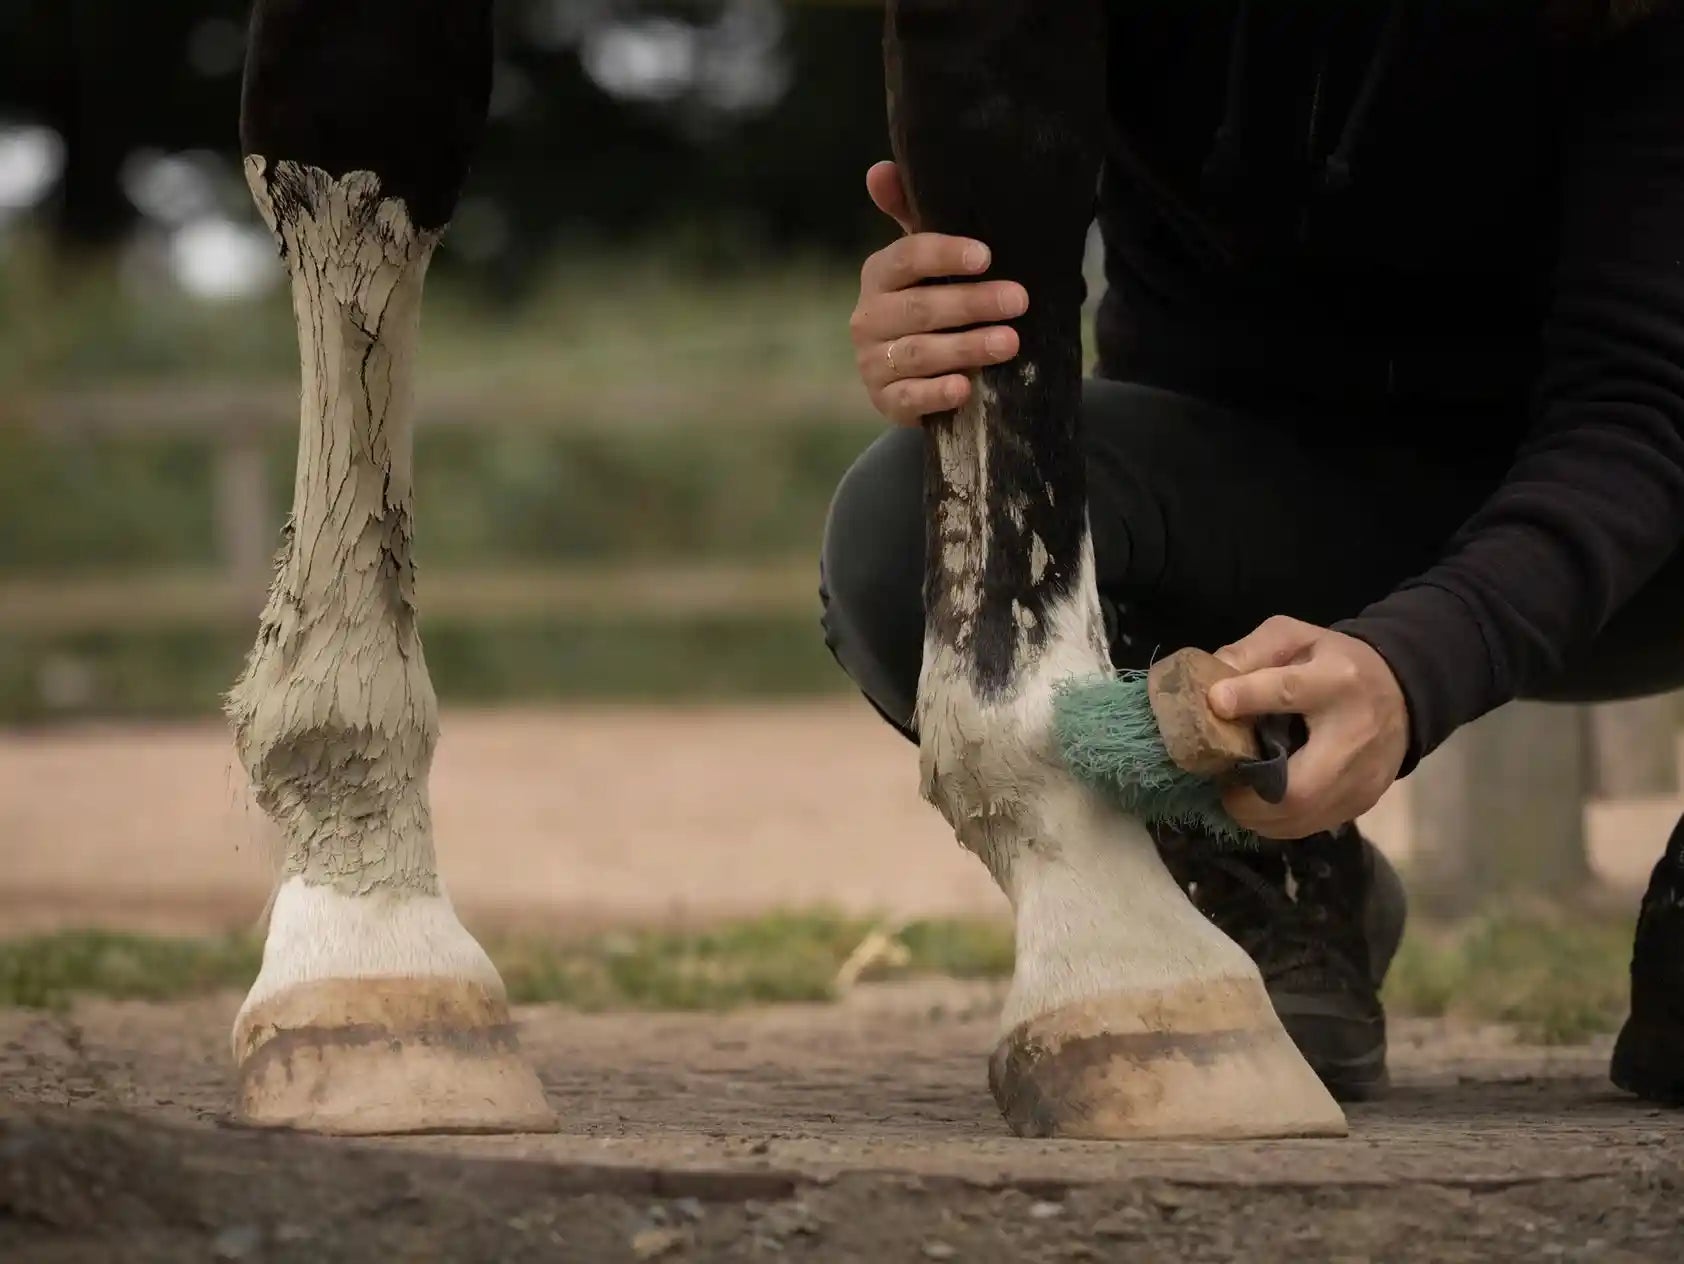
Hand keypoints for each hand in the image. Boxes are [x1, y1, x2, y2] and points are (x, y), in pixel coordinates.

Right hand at [849, 160, 1028, 425]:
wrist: (916, 371)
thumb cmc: (931, 300)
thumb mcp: (927, 260)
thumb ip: (910, 215)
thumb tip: (880, 169)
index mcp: (879, 274)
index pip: (906, 258)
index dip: (945, 255)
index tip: (987, 256)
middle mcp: (868, 317)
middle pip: (920, 308)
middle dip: (972, 303)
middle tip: (1019, 300)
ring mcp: (873, 362)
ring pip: (919, 353)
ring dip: (966, 348)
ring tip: (1010, 342)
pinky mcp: (885, 400)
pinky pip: (908, 399)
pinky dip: (936, 394)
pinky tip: (964, 388)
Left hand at [1205, 616, 1409, 839]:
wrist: (1401, 693)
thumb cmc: (1334, 662)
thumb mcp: (1295, 637)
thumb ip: (1251, 652)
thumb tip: (1209, 684)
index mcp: (1336, 680)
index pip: (1289, 691)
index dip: (1249, 698)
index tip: (1215, 703)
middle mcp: (1354, 733)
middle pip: (1299, 785)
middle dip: (1248, 795)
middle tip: (1222, 784)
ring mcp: (1362, 776)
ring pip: (1302, 815)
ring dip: (1257, 814)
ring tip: (1237, 794)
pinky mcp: (1363, 801)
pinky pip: (1311, 825)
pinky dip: (1278, 822)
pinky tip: (1262, 804)